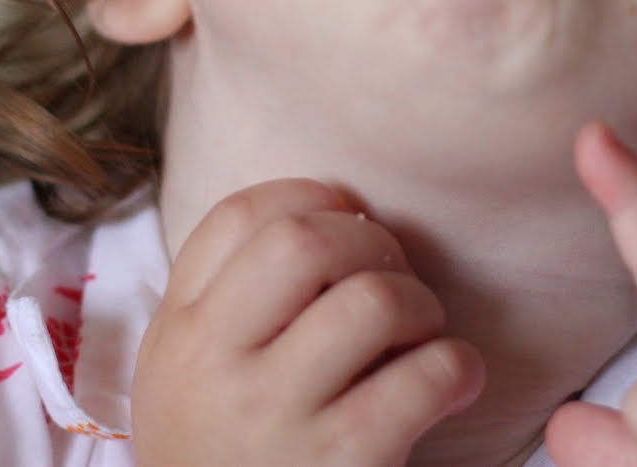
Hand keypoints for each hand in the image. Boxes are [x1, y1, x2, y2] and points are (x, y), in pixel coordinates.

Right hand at [132, 178, 484, 466]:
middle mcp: (217, 366)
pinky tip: (452, 380)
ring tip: (422, 335)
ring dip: (420, 305)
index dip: (311, 197)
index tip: (345, 219)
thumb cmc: (222, 450)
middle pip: (307, 243)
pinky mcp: (341, 464)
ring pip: (372, 302)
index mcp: (180, 330)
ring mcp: (277, 417)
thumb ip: (230, 294)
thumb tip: (335, 210)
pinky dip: (456, 367)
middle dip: (373, 244)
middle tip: (392, 278)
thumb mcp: (185, 370)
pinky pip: (423, 379)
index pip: (241, 217)